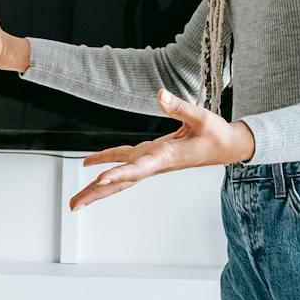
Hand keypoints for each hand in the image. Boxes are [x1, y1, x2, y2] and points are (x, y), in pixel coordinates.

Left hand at [69, 89, 255, 209]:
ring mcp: (150, 161)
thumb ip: (179, 107)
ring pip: (119, 177)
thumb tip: (159, 94)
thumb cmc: (215, 134)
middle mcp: (154, 163)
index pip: (138, 168)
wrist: (226, 147)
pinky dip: (105, 161)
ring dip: (97, 188)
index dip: (118, 174)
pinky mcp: (150, 155)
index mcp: (166, 157)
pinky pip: (123, 160)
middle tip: (73, 205)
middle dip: (97, 194)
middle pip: (120, 181)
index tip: (99, 180)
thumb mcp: (201, 117)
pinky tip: (89, 164)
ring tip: (75, 200)